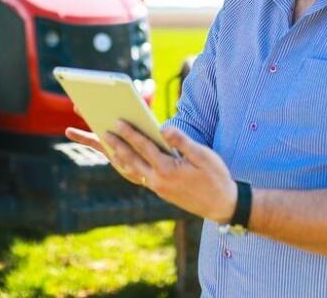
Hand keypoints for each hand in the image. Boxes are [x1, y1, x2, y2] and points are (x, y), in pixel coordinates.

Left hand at [94, 120, 237, 223]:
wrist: (222, 205)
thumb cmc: (216, 177)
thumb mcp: (203, 156)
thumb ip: (181, 141)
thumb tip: (163, 128)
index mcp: (167, 170)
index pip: (144, 147)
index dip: (130, 133)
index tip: (118, 122)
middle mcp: (158, 181)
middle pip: (132, 160)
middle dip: (117, 145)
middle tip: (104, 132)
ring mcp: (158, 188)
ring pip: (133, 171)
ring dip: (120, 158)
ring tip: (109, 146)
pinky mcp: (162, 192)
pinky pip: (140, 178)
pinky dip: (130, 168)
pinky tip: (127, 162)